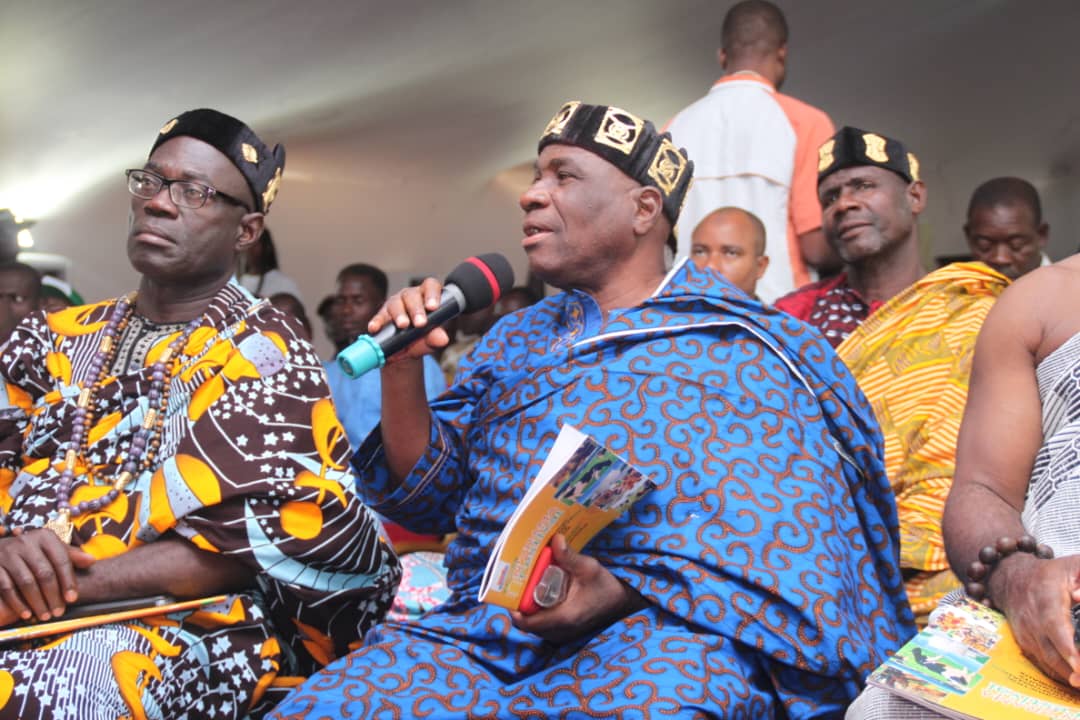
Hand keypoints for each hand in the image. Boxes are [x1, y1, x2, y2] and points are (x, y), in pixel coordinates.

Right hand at [0, 527, 95, 624]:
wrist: (0, 550)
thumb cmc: (33, 552)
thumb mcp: (51, 549)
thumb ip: (71, 556)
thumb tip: (91, 561)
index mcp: (44, 537)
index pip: (61, 560)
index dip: (68, 581)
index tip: (73, 599)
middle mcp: (25, 542)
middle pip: (44, 573)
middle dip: (53, 596)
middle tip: (59, 612)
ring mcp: (7, 554)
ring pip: (26, 582)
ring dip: (37, 602)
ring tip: (46, 615)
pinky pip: (7, 589)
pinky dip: (18, 604)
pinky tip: (27, 614)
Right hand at [367, 277, 451, 360]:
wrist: (404, 350)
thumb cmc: (420, 338)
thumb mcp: (430, 341)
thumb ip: (436, 338)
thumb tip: (443, 339)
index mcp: (426, 297)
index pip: (430, 286)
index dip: (432, 294)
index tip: (432, 307)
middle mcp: (410, 297)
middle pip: (412, 296)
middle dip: (416, 309)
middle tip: (420, 323)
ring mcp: (395, 304)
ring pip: (396, 303)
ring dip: (399, 314)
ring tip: (403, 325)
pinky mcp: (382, 315)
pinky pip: (379, 316)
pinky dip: (377, 322)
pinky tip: (375, 328)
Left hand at [510, 534, 647, 643]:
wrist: (623, 604)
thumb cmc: (606, 587)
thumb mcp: (589, 568)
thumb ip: (569, 557)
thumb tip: (555, 539)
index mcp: (564, 617)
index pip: (527, 622)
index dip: (513, 608)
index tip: (510, 590)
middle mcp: (560, 631)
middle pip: (527, 623)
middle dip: (520, 604)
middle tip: (519, 583)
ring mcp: (562, 634)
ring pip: (534, 625)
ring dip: (529, 608)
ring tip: (529, 587)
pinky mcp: (564, 632)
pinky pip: (543, 626)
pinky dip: (538, 612)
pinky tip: (542, 595)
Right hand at [994, 553, 1079, 685]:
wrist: (1011, 578)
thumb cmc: (1050, 573)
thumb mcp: (1073, 566)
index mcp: (1046, 598)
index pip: (1054, 624)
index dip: (1066, 646)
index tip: (1078, 662)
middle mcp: (1033, 619)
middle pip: (1053, 651)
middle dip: (1073, 669)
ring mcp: (1028, 633)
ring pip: (1049, 661)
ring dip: (1069, 676)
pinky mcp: (1026, 643)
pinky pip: (1044, 664)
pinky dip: (1060, 676)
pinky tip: (1076, 682)